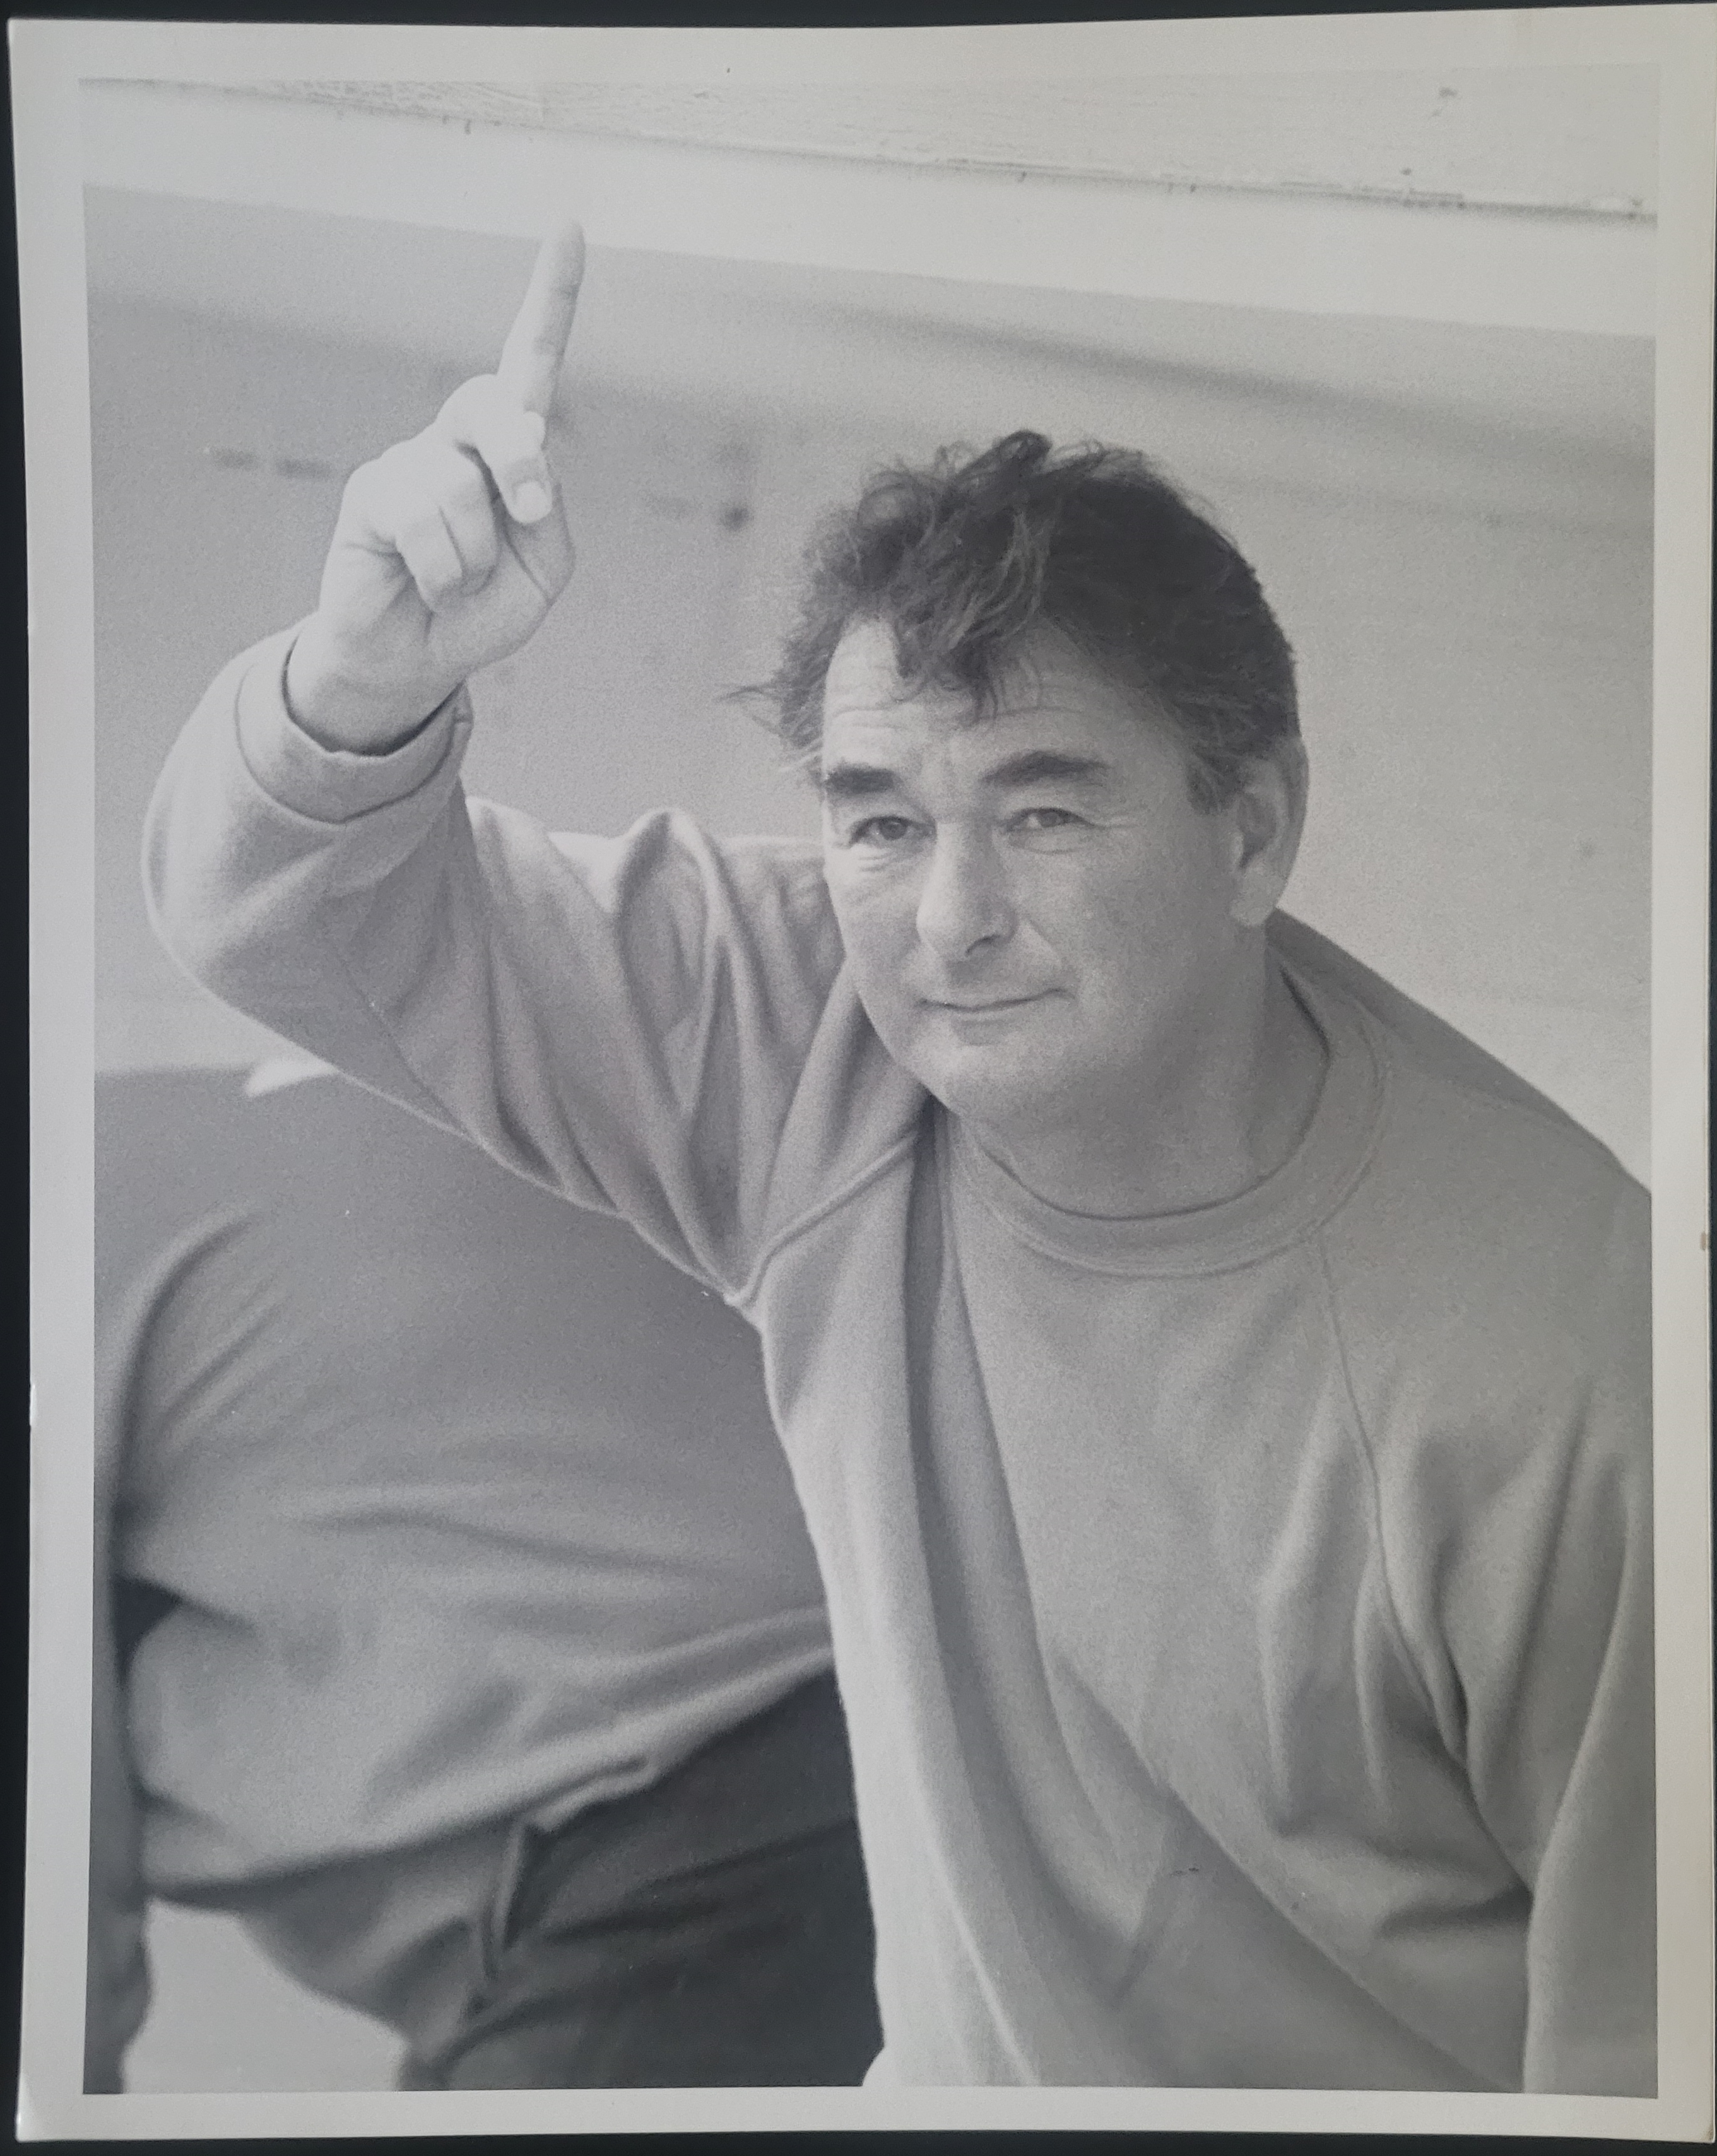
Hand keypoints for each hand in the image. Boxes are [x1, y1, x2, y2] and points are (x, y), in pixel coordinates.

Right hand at [285, 221, 585, 751]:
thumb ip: (549, 509)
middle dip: (518, 463)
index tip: (569, 227)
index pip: (531, 359)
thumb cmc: (484, 608)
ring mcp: (409, 460)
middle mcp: (457, 439)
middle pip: (498, 407)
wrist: (417, 659)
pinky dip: (445, 573)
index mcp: (508, 448)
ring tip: (456, 583)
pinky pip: (425, 523)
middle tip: (526, 516)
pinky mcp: (371, 491)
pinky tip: (426, 583)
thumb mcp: (544, 567)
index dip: (551, 297)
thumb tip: (521, 444)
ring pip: (461, 491)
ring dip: (476, 560)